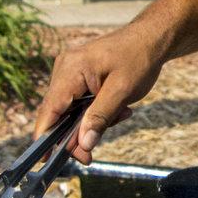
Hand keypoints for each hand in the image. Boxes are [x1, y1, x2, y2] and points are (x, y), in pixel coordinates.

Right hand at [36, 25, 170, 161]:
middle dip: (77, 134)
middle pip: (58, 114)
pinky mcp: (77, 75)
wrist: (152, 37)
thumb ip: (100, 118)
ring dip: (92, 121)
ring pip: (70, 110)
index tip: (47, 159)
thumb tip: (83, 144)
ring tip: (122, 113)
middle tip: (93, 152)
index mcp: (70, 69)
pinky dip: (95, 111)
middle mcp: (64, 69)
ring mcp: (69, 71)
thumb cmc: (139, 58)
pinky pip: (79, 101)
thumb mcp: (122, 92)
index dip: (45, 137)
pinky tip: (118, 107)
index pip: (49, 110)